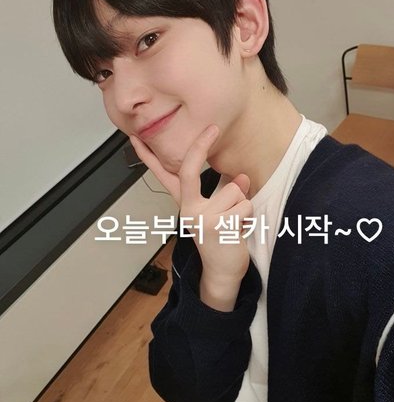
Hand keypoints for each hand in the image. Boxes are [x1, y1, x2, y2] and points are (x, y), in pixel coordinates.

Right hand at [130, 126, 252, 280]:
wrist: (223, 272)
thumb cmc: (222, 239)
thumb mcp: (222, 211)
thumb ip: (229, 191)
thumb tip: (242, 178)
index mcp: (186, 203)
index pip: (164, 176)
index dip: (149, 156)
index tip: (136, 136)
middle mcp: (188, 209)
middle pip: (189, 170)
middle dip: (201, 146)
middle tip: (213, 129)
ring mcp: (200, 218)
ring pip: (233, 190)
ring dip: (242, 205)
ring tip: (235, 222)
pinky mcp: (216, 226)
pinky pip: (244, 206)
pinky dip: (248, 217)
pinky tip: (239, 230)